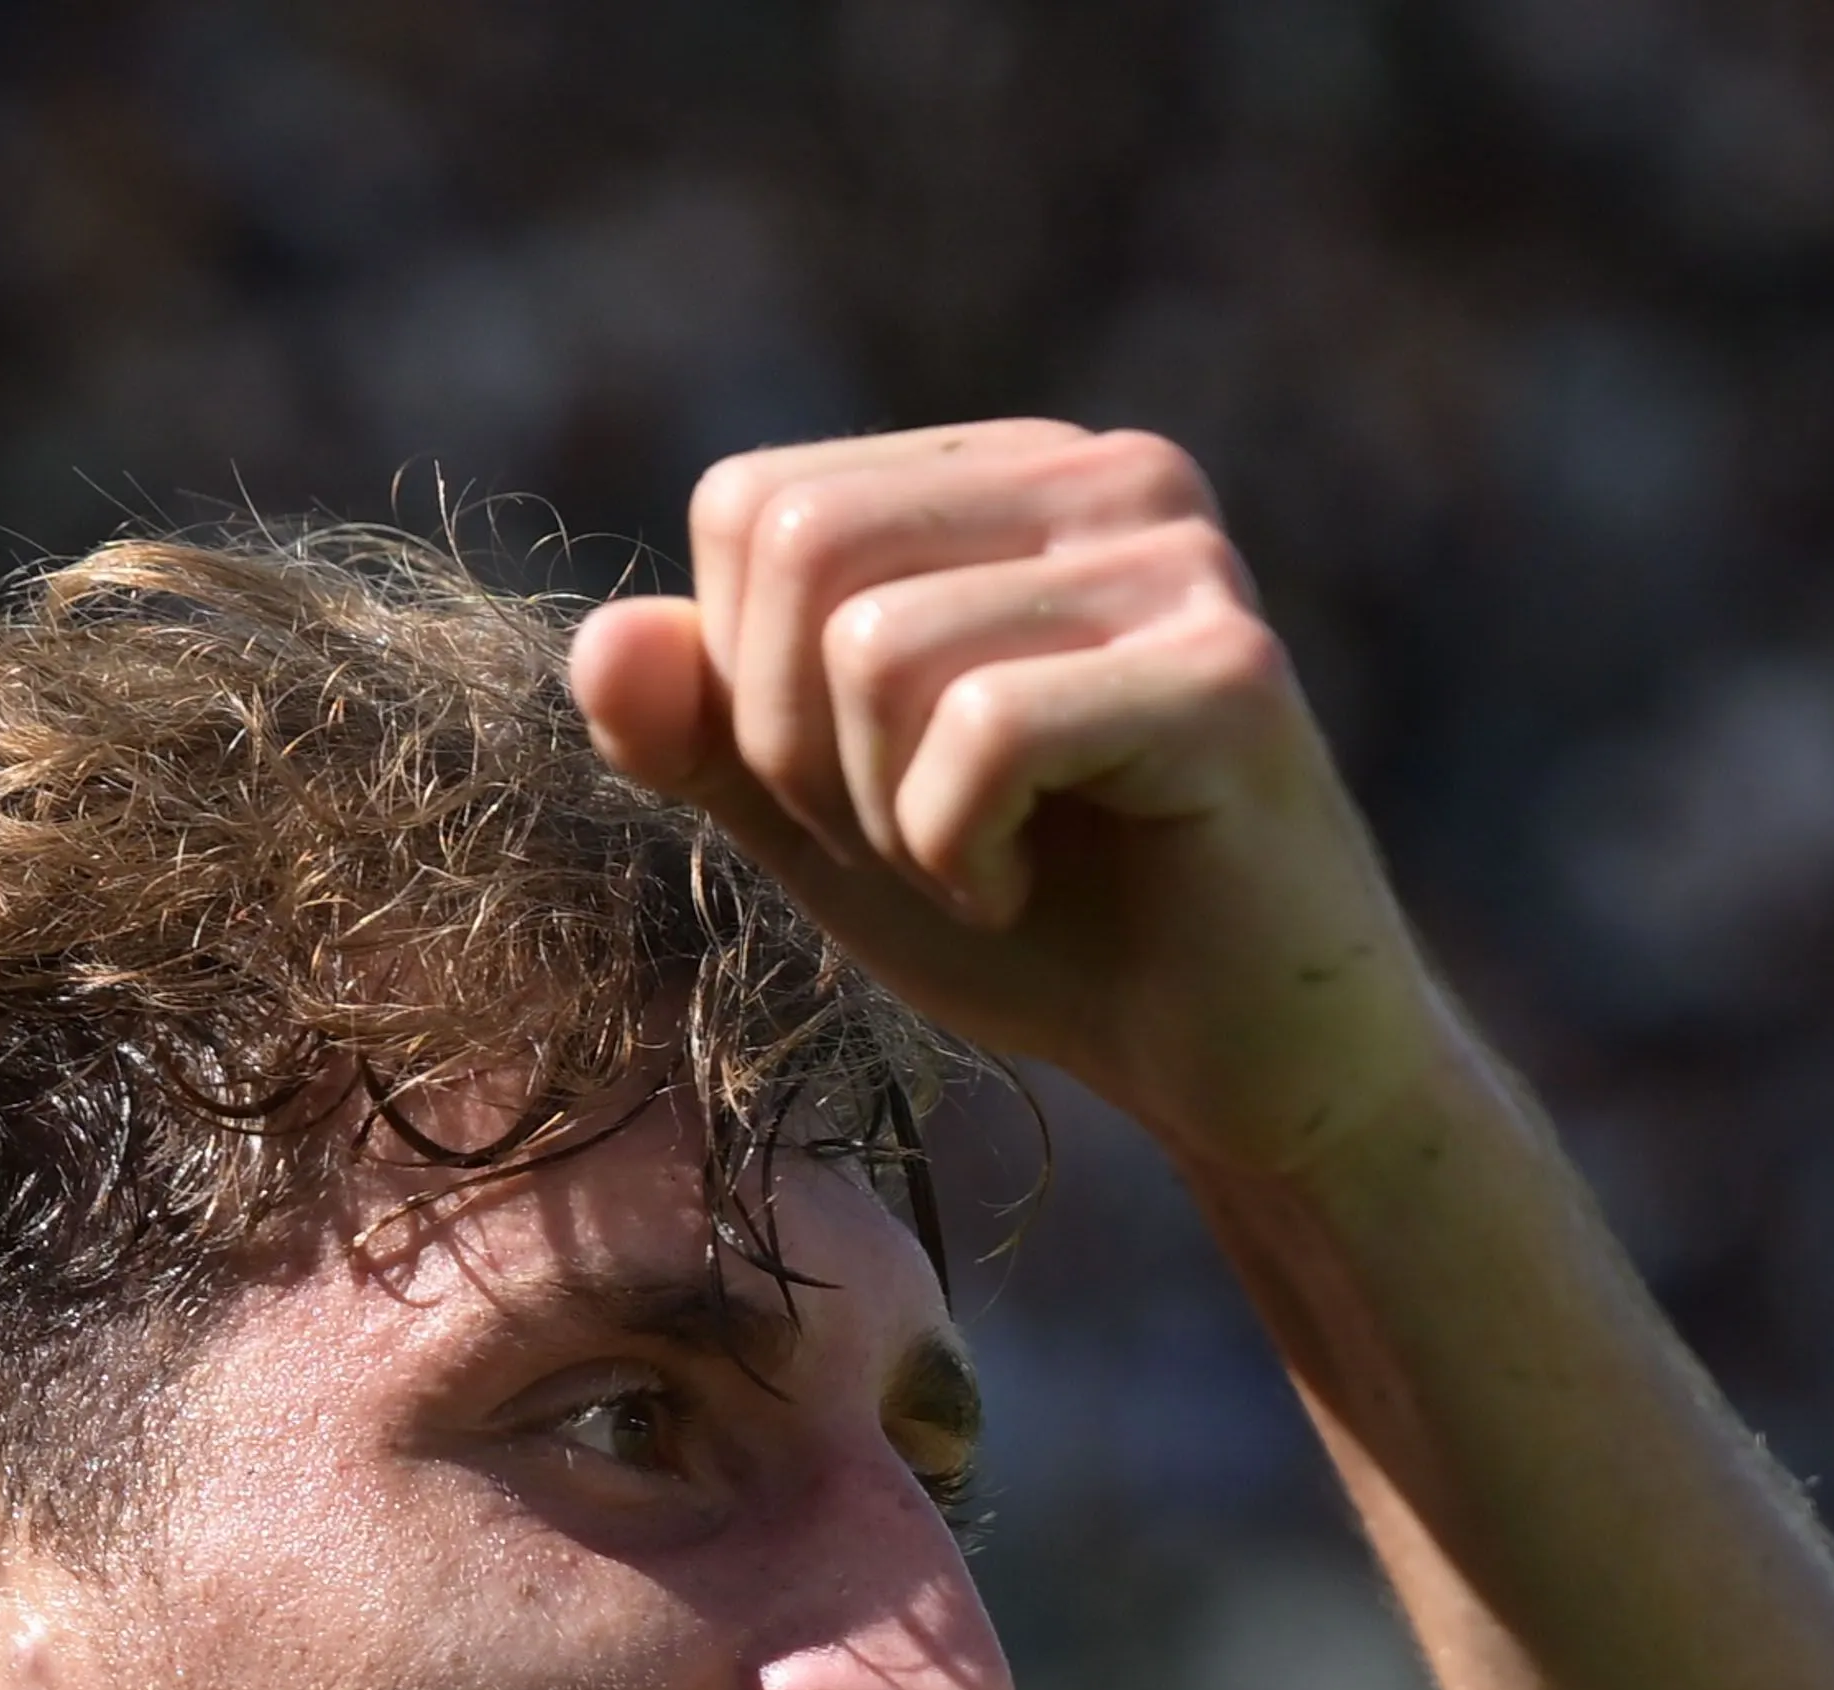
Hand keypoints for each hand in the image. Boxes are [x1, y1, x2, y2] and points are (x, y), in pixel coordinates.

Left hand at [571, 422, 1456, 1190]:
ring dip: (886, 819)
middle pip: (800, 547)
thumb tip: (597, 641)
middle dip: (801, 748)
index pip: (753, 505)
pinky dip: (961, 855)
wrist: (1235, 1068)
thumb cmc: (1044, 930)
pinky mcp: (1227, 675)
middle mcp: (1106, 477)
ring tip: (985, 867)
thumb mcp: (824, 824)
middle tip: (910, 842)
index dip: (747, 687)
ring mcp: (1178, 560)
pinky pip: (982, 734)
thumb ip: (702, 730)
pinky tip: (1032, 892)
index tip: (859, 789)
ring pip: (878, 647)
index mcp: (1007, 477)